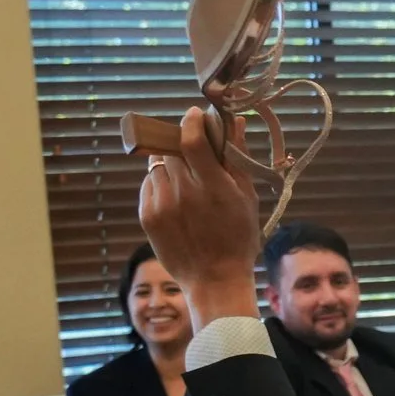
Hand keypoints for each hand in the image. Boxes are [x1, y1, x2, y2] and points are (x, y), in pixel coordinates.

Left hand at [138, 105, 263, 327]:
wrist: (214, 280)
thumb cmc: (238, 239)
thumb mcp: (247, 198)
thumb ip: (237, 157)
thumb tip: (233, 120)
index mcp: (213, 187)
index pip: (191, 138)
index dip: (191, 121)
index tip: (195, 116)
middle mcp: (184, 192)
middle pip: (172, 148)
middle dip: (182, 145)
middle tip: (194, 155)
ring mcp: (162, 204)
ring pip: (158, 165)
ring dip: (170, 165)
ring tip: (186, 183)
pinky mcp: (147, 215)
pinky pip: (149, 184)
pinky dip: (160, 184)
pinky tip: (176, 200)